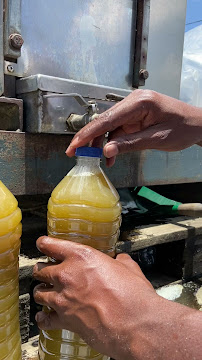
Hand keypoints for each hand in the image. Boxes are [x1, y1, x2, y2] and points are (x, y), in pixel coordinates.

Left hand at [33, 236, 155, 359]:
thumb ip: (121, 261)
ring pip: (39, 292)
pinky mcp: (64, 320)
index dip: (44, 244)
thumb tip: (121, 260)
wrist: (134, 324)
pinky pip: (44, 319)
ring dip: (41, 292)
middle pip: (41, 270)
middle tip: (45, 271)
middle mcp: (67, 275)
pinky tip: (43, 317)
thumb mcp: (129, 268)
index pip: (51, 245)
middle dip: (42, 270)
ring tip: (44, 292)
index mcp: (81, 257)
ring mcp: (63, 298)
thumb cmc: (133, 296)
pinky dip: (43, 318)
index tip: (42, 245)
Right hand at [66, 90, 201, 166]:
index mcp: (140, 103)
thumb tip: (106, 151)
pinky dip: (113, 142)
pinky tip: (111, 155)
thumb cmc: (183, 128)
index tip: (74, 145)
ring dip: (102, 143)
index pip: (108, 119)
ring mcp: (133, 108)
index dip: (88, 133)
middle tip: (76, 153)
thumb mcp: (157, 139)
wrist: (197, 124)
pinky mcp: (135, 116)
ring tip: (98, 160)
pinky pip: (118, 129)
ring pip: (109, 126)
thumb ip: (130, 144)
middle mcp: (133, 102)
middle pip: (105, 121)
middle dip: (90, 138)